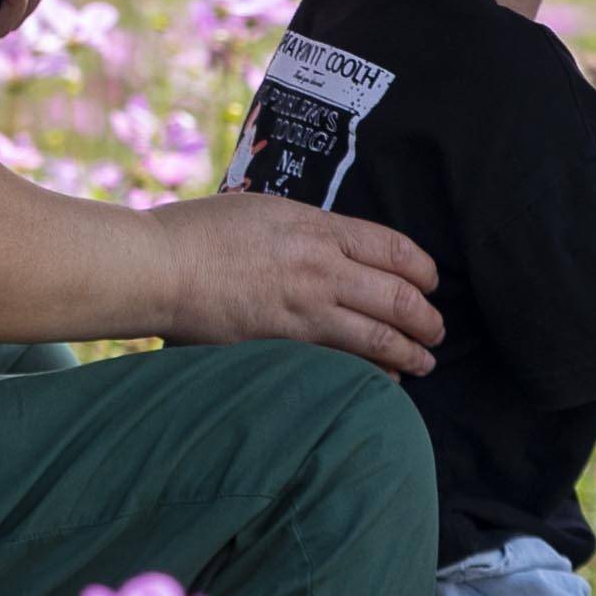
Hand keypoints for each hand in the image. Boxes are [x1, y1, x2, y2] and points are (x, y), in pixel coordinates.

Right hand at [149, 191, 444, 375]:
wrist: (160, 266)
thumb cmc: (199, 233)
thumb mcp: (264, 213)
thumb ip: (304, 231)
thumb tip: (331, 247)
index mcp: (317, 228)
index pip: (393, 248)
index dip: (422, 269)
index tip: (430, 282)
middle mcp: (321, 267)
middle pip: (397, 296)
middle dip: (426, 318)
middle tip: (436, 331)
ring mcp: (304, 310)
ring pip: (378, 336)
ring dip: (409, 353)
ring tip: (423, 363)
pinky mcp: (284, 345)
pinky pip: (343, 364)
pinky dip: (370, 375)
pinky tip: (381, 382)